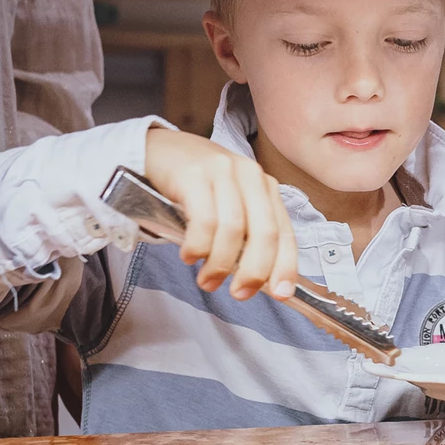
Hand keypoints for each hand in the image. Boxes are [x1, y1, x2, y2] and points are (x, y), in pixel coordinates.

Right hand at [144, 127, 296, 300]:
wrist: (159, 151)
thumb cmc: (197, 188)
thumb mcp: (230, 207)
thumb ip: (247, 237)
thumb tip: (261, 282)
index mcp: (265, 187)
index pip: (285, 232)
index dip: (285, 266)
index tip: (281, 293)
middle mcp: (250, 176)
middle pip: (264, 233)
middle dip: (254, 271)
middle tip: (239, 293)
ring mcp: (222, 172)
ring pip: (232, 230)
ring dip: (220, 264)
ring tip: (207, 280)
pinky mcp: (194, 174)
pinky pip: (203, 221)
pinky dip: (198, 246)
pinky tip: (190, 256)